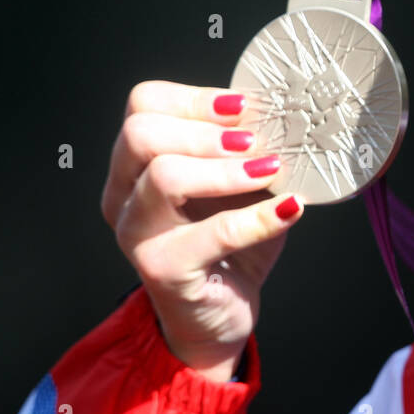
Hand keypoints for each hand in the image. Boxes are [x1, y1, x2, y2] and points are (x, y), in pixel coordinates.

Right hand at [102, 80, 303, 382]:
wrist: (219, 315)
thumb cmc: (227, 244)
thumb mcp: (236, 185)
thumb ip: (246, 151)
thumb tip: (286, 115)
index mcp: (135, 164)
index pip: (142, 105)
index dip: (194, 98)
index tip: (244, 106)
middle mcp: (123, 195)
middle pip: (141, 133)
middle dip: (205, 130)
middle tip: (254, 140)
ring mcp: (136, 234)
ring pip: (164, 176)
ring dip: (227, 169)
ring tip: (270, 169)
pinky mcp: (163, 270)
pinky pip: (213, 234)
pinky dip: (259, 217)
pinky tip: (290, 209)